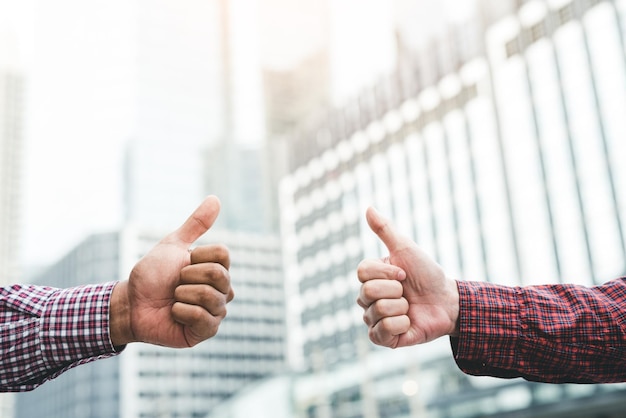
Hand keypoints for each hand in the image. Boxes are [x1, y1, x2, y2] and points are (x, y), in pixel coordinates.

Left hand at [110, 195, 233, 347]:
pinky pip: (203, 318)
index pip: (223, 255)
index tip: (182, 263)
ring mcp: (216, 312)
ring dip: (181, 295)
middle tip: (174, 284)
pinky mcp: (206, 331)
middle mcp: (223, 291)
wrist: (131, 303)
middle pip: (218, 275)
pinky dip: (181, 312)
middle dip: (186, 277)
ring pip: (210, 296)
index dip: (197, 256)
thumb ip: (196, 224)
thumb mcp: (173, 245)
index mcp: (218, 270)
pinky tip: (173, 314)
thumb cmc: (152, 275)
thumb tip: (215, 199)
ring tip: (172, 299)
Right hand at [356, 207, 459, 347]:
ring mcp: (374, 319)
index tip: (404, 273)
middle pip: (368, 292)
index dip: (387, 272)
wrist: (449, 302)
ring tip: (410, 308)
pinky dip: (399, 325)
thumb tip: (367, 207)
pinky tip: (408, 322)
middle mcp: (367, 299)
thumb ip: (385, 229)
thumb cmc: (428, 274)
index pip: (362, 273)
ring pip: (377, 311)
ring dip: (401, 307)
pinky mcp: (384, 339)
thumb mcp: (406, 249)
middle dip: (396, 290)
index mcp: (370, 278)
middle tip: (408, 292)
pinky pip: (381, 332)